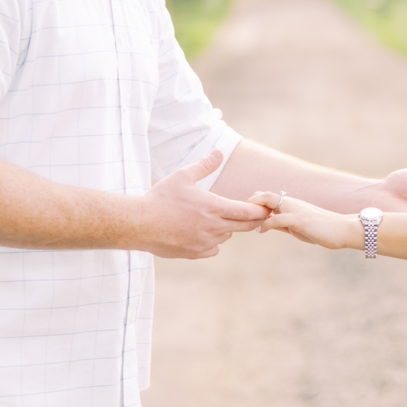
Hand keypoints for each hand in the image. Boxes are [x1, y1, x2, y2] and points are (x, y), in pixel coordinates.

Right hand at [141, 150, 269, 259]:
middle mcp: (213, 227)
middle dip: (253, 221)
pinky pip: (213, 249)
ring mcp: (204, 243)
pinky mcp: (194, 253)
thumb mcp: (183, 176)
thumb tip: (219, 152)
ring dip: (227, 228)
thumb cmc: (161, 198)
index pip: (247, 212)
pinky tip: (202, 233)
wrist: (140, 224)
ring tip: (216, 218)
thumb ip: (204, 165)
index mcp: (213, 208)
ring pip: (226, 236)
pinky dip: (212, 242)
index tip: (265, 208)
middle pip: (244, 227)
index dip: (259, 210)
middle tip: (257, 215)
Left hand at [251, 192, 359, 250]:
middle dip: (250, 202)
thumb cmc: (321, 229)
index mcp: (291, 204)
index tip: (245, 215)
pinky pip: (278, 218)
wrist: (342, 229)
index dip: (254, 203)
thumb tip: (266, 224)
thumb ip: (282, 224)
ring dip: (255, 209)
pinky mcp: (300, 220)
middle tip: (241, 216)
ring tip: (247, 220)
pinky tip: (261, 231)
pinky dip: (267, 224)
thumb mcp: (297, 227)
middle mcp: (291, 203)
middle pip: (264, 194)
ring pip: (269, 200)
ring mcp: (295, 210)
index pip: (267, 197)